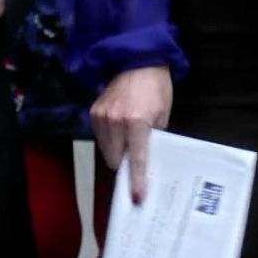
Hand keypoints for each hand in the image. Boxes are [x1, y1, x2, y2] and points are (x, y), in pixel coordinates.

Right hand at [91, 65, 172, 205]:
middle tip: (136, 165)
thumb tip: (148, 159)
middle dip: (125, 165)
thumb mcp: (163, 114)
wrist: (138, 59)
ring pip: (106, 150)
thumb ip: (155, 137)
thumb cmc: (156, 86)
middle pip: (116, 159)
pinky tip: (120, 133)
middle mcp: (115, 121)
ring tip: (129, 145)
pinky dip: (109, 140)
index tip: (137, 197)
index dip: (136, 181)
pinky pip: (100, 137)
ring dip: (116, 153)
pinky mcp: (94, 111)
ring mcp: (102, 116)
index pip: (136, 159)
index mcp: (136, 122)